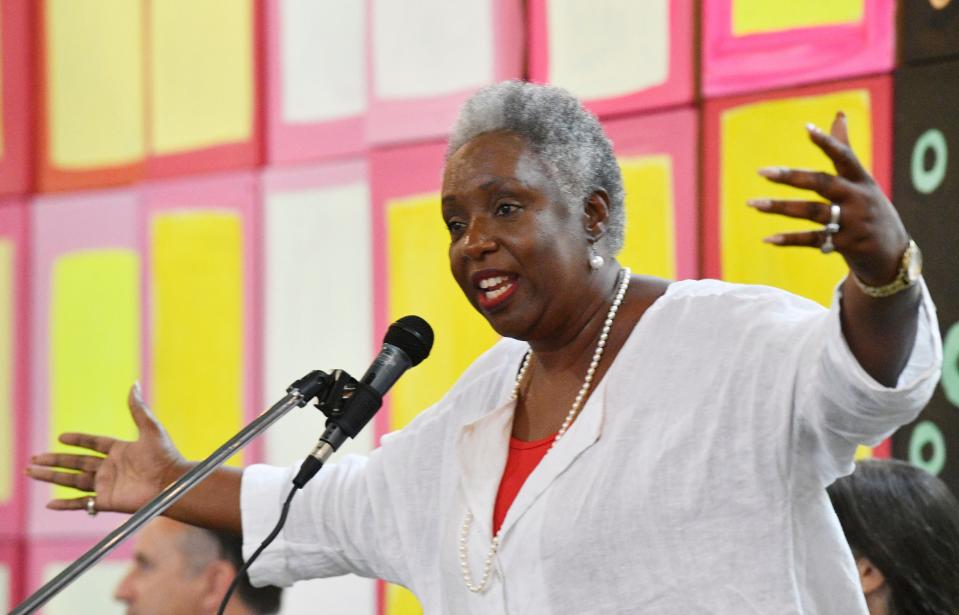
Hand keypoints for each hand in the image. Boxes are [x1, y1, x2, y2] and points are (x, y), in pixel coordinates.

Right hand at [26, 383, 185, 513]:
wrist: (172, 483)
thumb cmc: (165, 456)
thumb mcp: (151, 428)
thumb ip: (138, 408)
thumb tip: (134, 383)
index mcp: (120, 450)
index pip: (93, 444)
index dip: (78, 440)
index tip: (61, 437)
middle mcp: (111, 468)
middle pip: (76, 463)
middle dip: (54, 460)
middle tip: (33, 459)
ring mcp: (107, 485)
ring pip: (72, 481)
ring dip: (51, 477)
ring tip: (31, 472)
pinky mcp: (107, 501)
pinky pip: (82, 504)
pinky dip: (65, 505)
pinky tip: (49, 504)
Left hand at [747, 111, 909, 286]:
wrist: (893, 252)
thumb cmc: (870, 208)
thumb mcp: (862, 180)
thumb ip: (845, 149)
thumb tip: (838, 114)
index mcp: (861, 179)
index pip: (844, 156)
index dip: (828, 142)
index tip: (807, 129)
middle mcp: (858, 198)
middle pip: (822, 183)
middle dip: (791, 177)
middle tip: (761, 172)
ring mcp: (853, 222)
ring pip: (813, 212)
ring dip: (781, 208)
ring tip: (753, 204)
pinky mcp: (847, 245)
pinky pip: (814, 240)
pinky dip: (790, 239)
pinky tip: (768, 239)